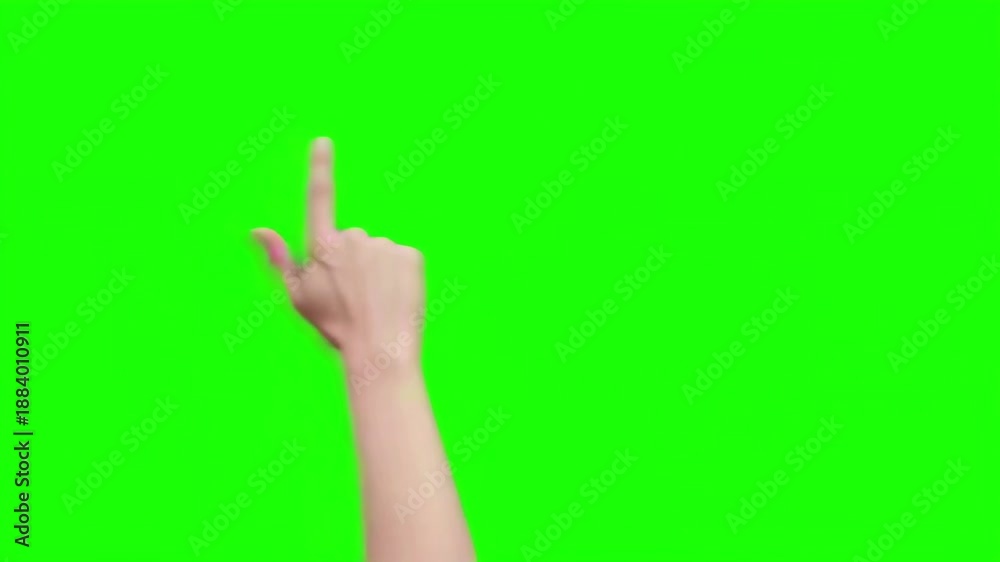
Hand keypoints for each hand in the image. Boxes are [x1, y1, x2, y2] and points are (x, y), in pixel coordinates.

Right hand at [251, 138, 424, 366]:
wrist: (380, 350)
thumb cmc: (336, 327)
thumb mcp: (299, 296)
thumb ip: (279, 258)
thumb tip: (257, 229)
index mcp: (323, 247)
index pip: (320, 197)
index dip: (321, 167)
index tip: (323, 141)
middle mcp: (354, 238)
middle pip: (354, 241)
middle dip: (354, 262)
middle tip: (355, 297)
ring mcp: (384, 245)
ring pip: (379, 252)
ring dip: (378, 271)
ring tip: (376, 302)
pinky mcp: (411, 255)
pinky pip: (402, 259)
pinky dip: (400, 275)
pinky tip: (395, 297)